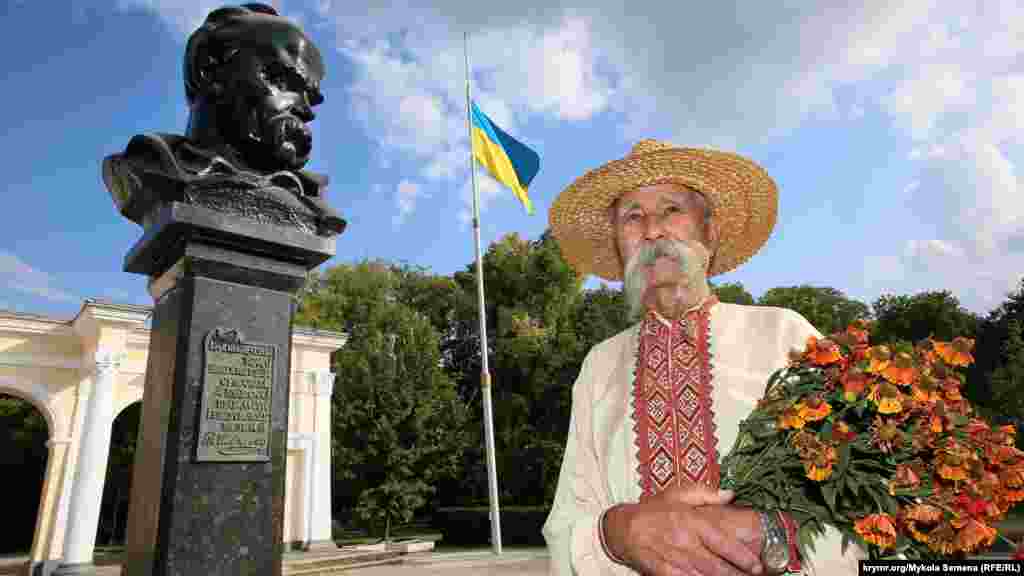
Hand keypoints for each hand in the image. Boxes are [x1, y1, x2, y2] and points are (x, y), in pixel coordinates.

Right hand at [605, 483, 763, 575]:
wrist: (622, 527)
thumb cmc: (653, 510)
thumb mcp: (677, 493)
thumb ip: (705, 494)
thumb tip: (731, 494)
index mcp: (691, 521)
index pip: (722, 542)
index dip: (742, 556)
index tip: (757, 566)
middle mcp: (685, 541)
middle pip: (717, 565)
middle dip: (736, 575)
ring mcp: (673, 558)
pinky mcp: (663, 571)